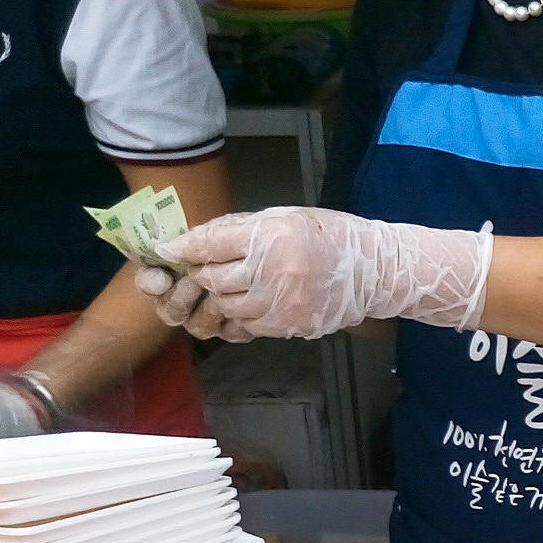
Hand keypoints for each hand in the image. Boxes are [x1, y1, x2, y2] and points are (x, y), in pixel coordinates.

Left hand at [142, 206, 491, 342]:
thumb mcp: (284, 217)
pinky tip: (254, 300)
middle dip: (203, 273)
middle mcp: (273, 269)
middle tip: (204, 267)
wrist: (375, 270)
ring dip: (222, 296)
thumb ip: (240, 229)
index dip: (183, 248)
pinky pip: (247, 324)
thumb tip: (195, 241)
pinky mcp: (289, 325)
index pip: (209, 244)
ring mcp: (281, 302)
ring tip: (235, 284)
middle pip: (212, 278)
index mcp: (271, 234)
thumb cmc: (329, 236)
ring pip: (226, 305)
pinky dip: (242, 314)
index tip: (167, 250)